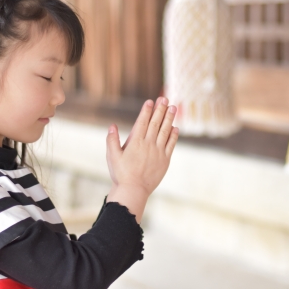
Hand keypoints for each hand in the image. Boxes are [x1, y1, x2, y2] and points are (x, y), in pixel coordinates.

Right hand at [105, 97, 178, 219]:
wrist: (134, 190)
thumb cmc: (121, 174)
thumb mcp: (112, 156)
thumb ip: (112, 140)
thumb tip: (112, 125)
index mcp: (135, 142)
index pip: (142, 122)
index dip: (147, 110)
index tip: (151, 101)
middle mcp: (148, 144)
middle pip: (156, 123)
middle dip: (161, 109)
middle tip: (165, 98)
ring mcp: (158, 152)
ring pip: (165, 131)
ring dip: (169, 118)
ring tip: (173, 108)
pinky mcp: (165, 160)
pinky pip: (171, 145)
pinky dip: (174, 135)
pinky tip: (176, 128)